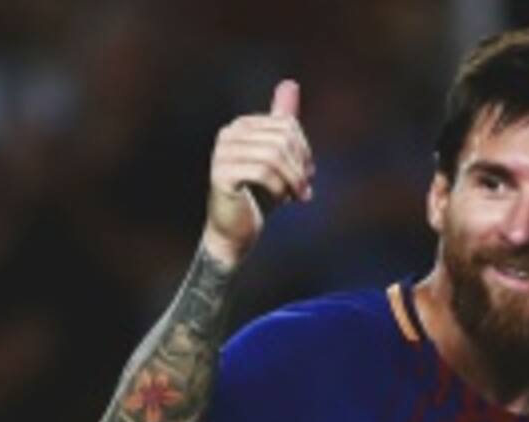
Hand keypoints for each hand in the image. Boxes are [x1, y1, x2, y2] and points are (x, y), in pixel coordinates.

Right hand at [202, 79, 313, 266]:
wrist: (236, 231)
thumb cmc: (259, 194)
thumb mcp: (279, 157)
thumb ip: (283, 122)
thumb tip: (290, 83)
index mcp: (243, 125)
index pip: (287, 125)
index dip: (304, 151)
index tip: (307, 175)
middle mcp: (228, 134)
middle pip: (281, 138)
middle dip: (300, 166)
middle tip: (304, 190)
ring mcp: (221, 153)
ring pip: (273, 154)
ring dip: (292, 179)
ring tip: (295, 196)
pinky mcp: (221, 174)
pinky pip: (262, 171)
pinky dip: (278, 187)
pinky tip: (280, 199)